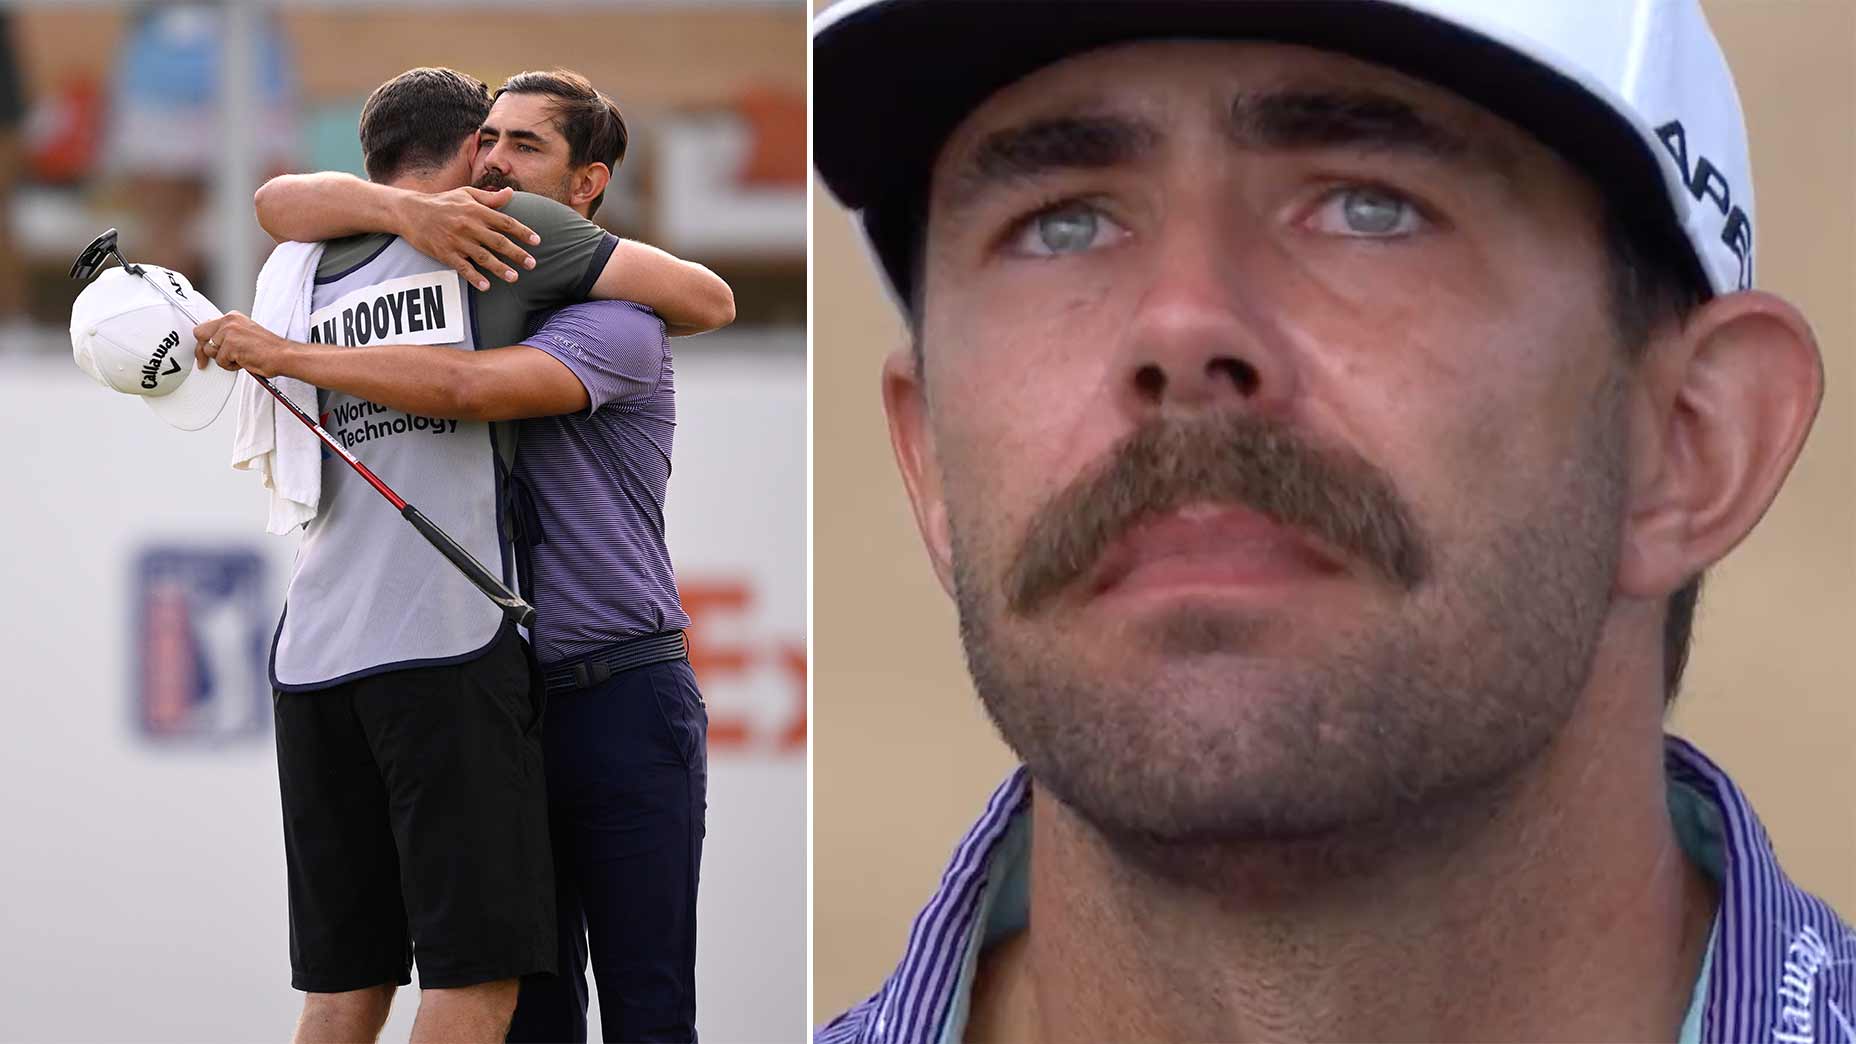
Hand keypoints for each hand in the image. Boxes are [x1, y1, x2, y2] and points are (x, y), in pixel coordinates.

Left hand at [194, 313, 292, 377]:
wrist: (283, 355)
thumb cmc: (268, 349)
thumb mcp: (244, 334)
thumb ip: (228, 334)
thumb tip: (213, 341)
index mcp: (232, 317)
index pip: (206, 326)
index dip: (204, 341)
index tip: (202, 350)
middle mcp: (229, 321)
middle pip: (199, 333)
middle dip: (201, 349)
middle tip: (204, 362)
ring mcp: (229, 332)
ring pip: (209, 350)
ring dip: (222, 359)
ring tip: (239, 359)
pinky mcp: (231, 345)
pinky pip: (220, 361)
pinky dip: (231, 366)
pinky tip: (243, 362)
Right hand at [397, 186, 540, 291]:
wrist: (411, 212)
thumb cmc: (442, 202)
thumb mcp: (466, 194)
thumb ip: (490, 198)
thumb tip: (511, 194)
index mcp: (476, 211)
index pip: (505, 222)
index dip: (523, 232)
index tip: (537, 241)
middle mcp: (469, 226)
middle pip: (498, 242)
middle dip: (517, 254)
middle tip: (532, 264)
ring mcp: (457, 241)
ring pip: (483, 257)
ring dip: (500, 268)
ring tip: (514, 278)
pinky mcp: (445, 253)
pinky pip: (463, 268)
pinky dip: (474, 277)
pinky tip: (486, 286)